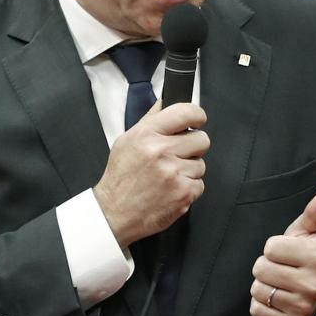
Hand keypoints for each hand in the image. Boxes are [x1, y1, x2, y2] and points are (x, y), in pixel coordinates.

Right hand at [94, 102, 208, 248]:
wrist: (114, 213)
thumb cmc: (120, 178)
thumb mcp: (126, 141)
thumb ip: (150, 120)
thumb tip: (166, 101)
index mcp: (147, 134)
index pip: (186, 112)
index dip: (197, 115)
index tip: (197, 120)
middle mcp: (161, 151)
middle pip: (202, 139)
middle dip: (193, 147)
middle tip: (179, 155)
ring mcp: (174, 173)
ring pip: (201, 164)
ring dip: (189, 170)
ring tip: (169, 176)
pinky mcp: (183, 193)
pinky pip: (200, 184)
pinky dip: (188, 188)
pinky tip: (171, 189)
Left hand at [250, 189, 315, 315]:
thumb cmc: (310, 256)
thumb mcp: (313, 233)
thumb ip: (315, 212)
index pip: (270, 248)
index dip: (274, 248)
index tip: (287, 252)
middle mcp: (311, 284)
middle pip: (260, 269)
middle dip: (266, 266)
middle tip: (282, 268)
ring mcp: (301, 306)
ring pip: (257, 290)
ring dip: (263, 285)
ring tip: (279, 283)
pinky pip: (257, 310)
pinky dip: (261, 304)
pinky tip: (276, 299)